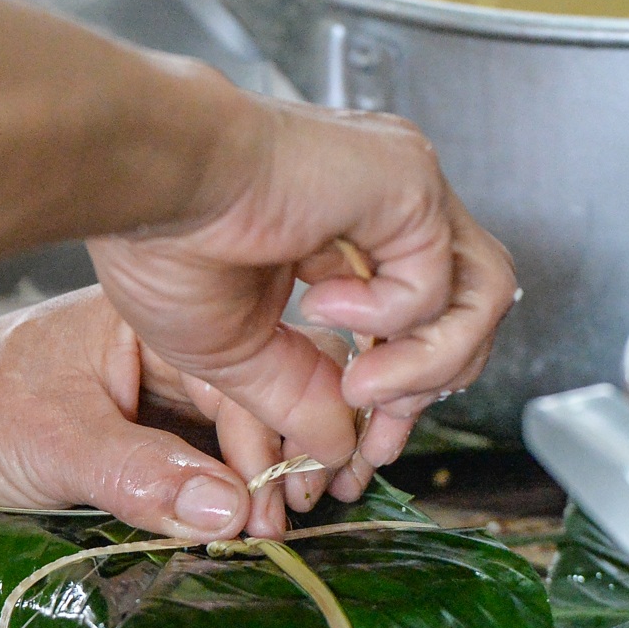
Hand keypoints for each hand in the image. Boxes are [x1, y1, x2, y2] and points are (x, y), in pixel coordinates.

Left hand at [0, 288, 351, 541]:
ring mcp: (148, 401)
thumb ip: (143, 475)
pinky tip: (230, 532)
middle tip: (281, 526)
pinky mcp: (135, 446)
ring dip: (254, 485)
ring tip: (265, 535)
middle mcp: (158, 355)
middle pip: (252, 399)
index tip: (279, 504)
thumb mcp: (53, 443)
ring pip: (232, 438)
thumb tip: (229, 507)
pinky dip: (221, 500)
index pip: (243, 372)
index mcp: (147, 324)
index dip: (272, 440)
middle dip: (279, 460)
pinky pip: (199, 469)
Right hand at [89, 90, 516, 508]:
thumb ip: (299, 393)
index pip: (425, 319)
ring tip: (362, 384)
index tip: (373, 445)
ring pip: (483, 294)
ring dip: (429, 363)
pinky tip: (321, 302)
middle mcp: (389, 204)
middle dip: (429, 386)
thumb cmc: (163, 243)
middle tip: (374, 426)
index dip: (408, 391)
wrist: (146, 185)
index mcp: (350, 232)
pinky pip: (442, 279)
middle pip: (472, 309)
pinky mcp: (408, 180)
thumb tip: (338, 447)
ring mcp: (404, 188)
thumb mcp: (236, 353)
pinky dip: (391, 318)